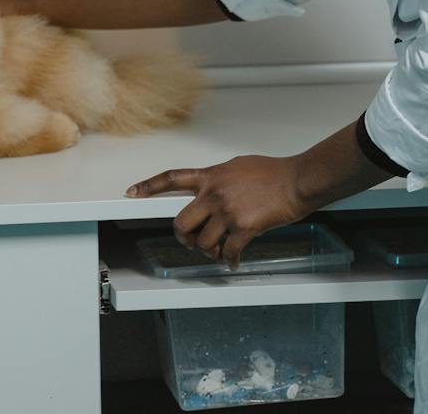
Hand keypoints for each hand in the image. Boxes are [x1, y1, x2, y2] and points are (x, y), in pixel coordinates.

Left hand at [128, 154, 315, 268]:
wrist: (296, 180)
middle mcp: (214, 194)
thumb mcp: (237, 166)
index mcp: (211, 176)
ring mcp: (227, 212)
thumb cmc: (272, 172)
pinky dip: (230, 261)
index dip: (148, 186)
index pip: (172, 178)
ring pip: (204, 243)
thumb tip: (211, 190)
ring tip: (220, 251)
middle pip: (181, 223)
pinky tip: (234, 261)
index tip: (131, 192)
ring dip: (210, 252)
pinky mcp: (244, 228)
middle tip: (192, 242)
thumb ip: (219, 178)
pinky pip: (228, 252)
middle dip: (184, 238)